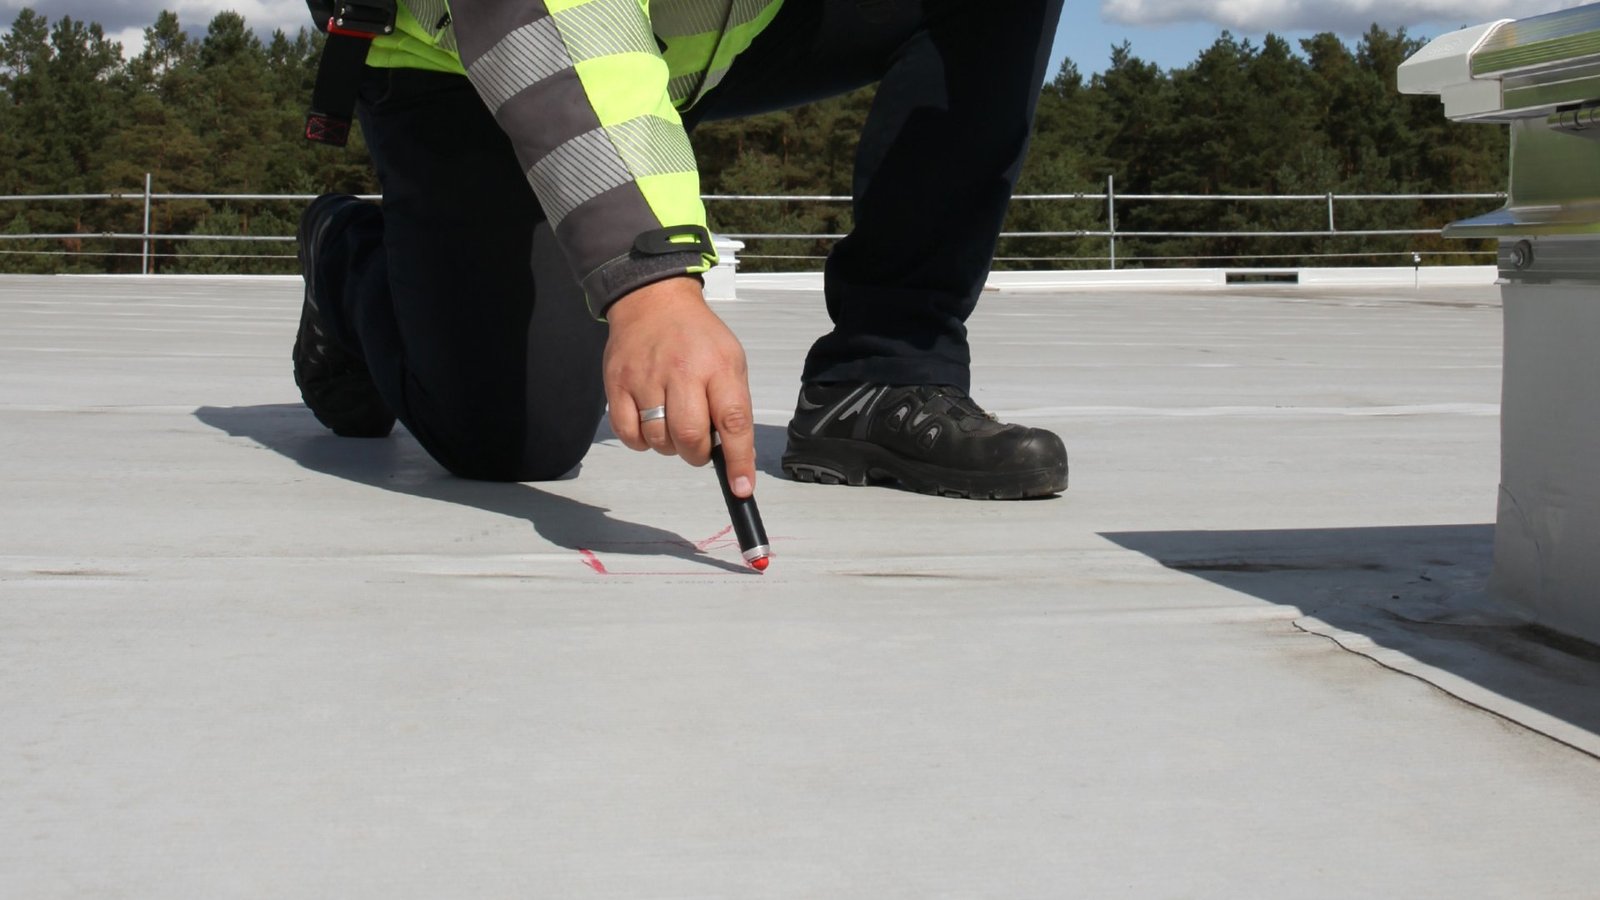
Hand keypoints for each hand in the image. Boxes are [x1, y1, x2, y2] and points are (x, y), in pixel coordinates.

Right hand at [603, 276, 756, 496]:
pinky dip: (641, 441)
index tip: (741, 487)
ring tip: (672, 423)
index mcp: (718, 366)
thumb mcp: (730, 362)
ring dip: (669, 446)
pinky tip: (649, 422)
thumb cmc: (697, 338)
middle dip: (697, 453)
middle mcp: (681, 371)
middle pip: (690, 437)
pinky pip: (628, 434)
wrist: (653, 301)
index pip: (733, 421)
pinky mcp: (617, 383)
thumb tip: (738, 458)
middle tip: (698, 444)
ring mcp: (645, 377)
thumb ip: (734, 407)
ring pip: (658, 440)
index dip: (738, 460)